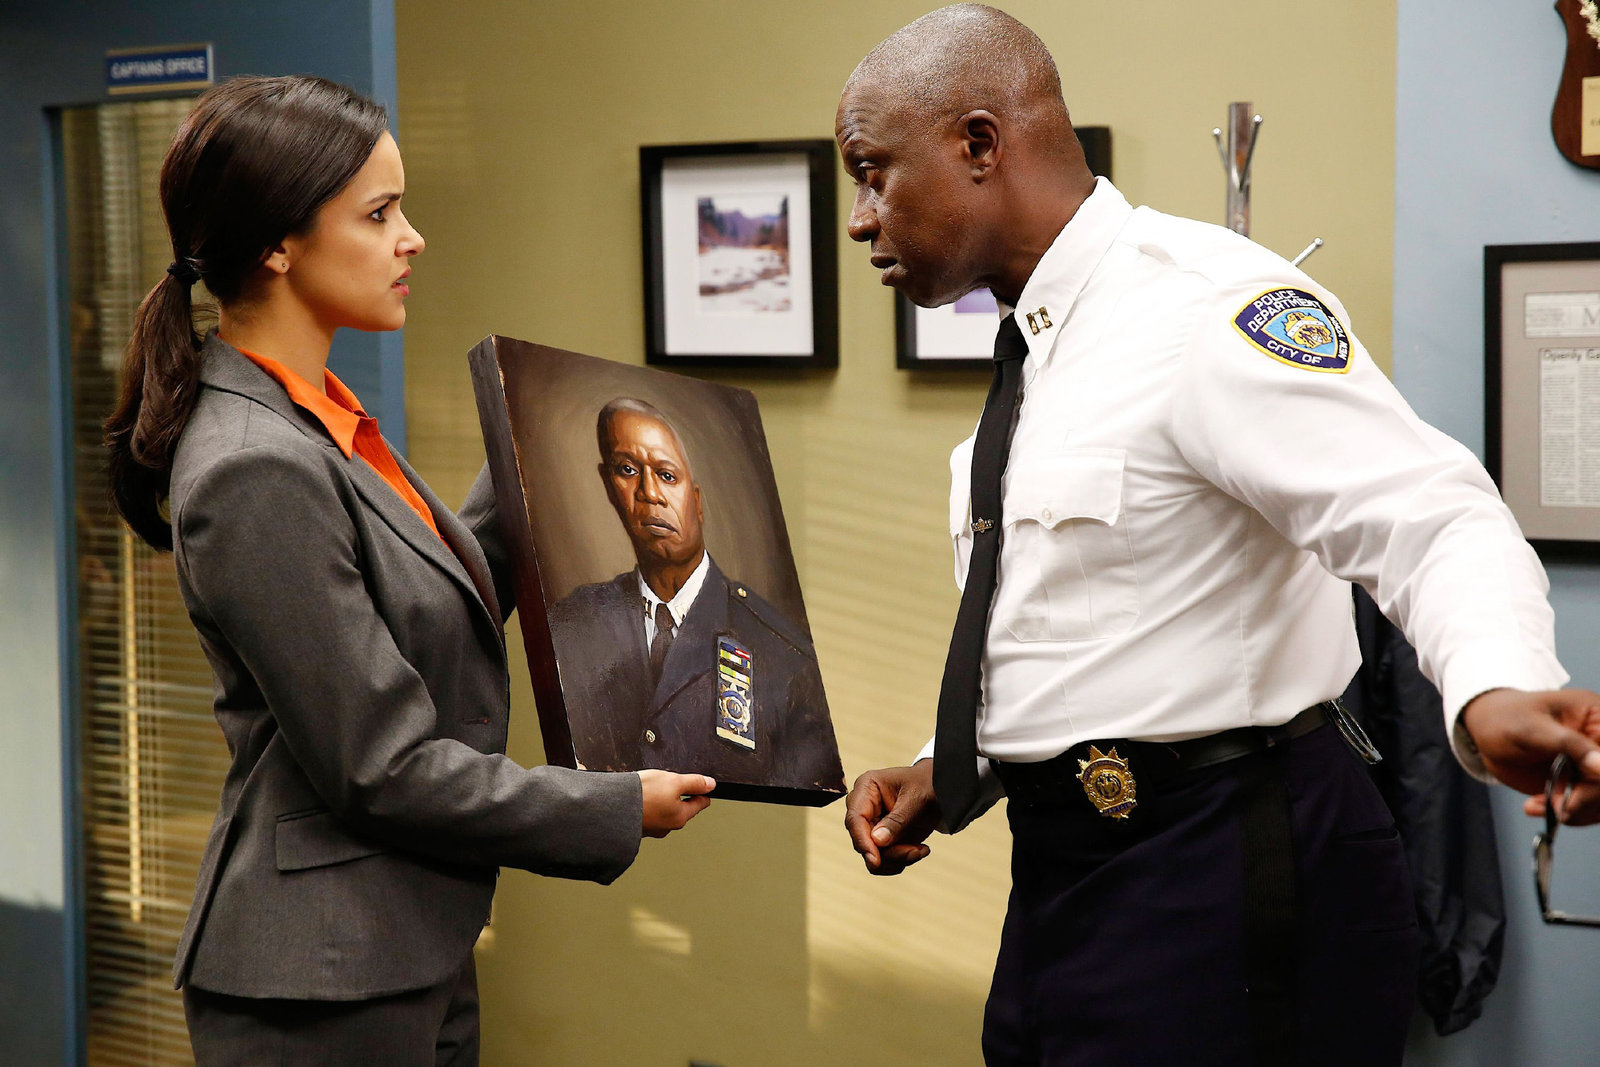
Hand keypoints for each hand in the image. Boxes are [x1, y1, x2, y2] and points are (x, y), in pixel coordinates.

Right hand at [638, 771, 714, 837]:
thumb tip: (710, 784)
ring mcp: (653, 828)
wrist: (611, 807)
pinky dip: (649, 805)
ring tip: (655, 788)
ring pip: (665, 812)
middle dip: (681, 796)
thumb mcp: (673, 781)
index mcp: (680, 816)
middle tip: (676, 784)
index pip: (700, 804)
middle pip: (683, 809)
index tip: (705, 788)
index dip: (702, 792)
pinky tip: (642, 797)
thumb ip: (694, 783)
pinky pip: (650, 814)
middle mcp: (668, 826)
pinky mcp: (639, 826)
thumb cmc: (641, 795)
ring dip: (663, 801)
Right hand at [844, 761, 942, 874]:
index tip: (875, 861)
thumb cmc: (928, 785)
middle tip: (916, 851)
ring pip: (872, 855)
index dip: (863, 841)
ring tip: (921, 850)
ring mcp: (872, 825)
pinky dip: (901, 861)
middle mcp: (864, 808)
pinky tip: (919, 849)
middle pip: (862, 841)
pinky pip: (883, 861)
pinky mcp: (882, 839)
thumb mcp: (917, 799)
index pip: (855, 819)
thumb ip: (897, 820)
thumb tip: (876, 841)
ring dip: (898, 859)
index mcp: (867, 788)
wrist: (942, 791)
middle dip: (889, 853)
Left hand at [1461, 688, 1599, 823]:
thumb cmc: (1505, 719)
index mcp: (1596, 718)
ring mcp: (1593, 765)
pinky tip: (1537, 806)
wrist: (1487, 731)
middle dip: (1587, 799)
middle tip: (1557, 807)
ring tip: (1537, 805)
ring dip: (1575, 811)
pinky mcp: (1581, 783)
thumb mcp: (1530, 728)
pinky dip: (1566, 813)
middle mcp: (1599, 743)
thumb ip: (1568, 744)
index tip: (1582, 790)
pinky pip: (1588, 808)